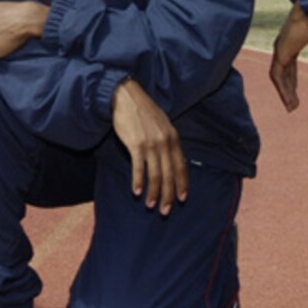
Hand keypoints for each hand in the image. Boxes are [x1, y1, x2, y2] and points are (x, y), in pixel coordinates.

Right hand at [111, 79, 187, 213]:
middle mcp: (165, 142)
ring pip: (156, 175)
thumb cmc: (142, 111)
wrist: (126, 96)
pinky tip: (136, 192)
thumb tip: (170, 159)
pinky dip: (138, 181)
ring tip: (150, 205)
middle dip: (169, 195)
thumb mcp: (162, 124)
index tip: (182, 199)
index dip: (182, 184)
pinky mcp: (136, 144)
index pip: (181, 166)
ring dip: (153, 193)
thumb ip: (167, 141)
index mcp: (173, 138)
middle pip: (170, 175)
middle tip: (165, 211)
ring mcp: (151, 144)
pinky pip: (139, 167)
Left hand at [269, 1, 307, 111]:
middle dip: (288, 88)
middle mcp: (283, 45)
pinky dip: (282, 89)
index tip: (295, 91)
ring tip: (291, 108)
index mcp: (292, 41)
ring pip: (279, 77)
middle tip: (292, 104)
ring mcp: (280, 49)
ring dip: (285, 92)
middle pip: (283, 72)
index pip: (289, 64)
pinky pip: (277, 76)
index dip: (292, 79)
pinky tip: (288, 101)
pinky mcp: (280, 53)